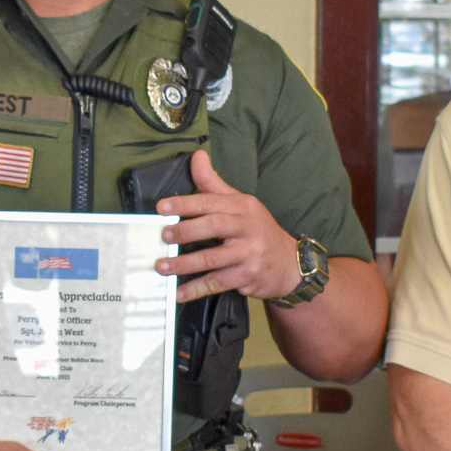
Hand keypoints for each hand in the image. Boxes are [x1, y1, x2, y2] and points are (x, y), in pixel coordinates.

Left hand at [155, 150, 302, 302]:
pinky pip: (218, 282)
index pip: (210, 202)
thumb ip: (214, 184)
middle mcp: (247, 228)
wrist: (289, 264)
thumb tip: (197, 156)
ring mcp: (249, 253)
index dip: (185, 204)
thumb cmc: (257, 230)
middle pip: (213, 227)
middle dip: (185, 231)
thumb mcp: (241, 203)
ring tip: (162, 266)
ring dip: (184, 263)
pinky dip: (197, 289)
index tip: (161, 207)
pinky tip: (179, 293)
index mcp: (243, 206)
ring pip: (212, 258)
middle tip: (163, 236)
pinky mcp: (248, 276)